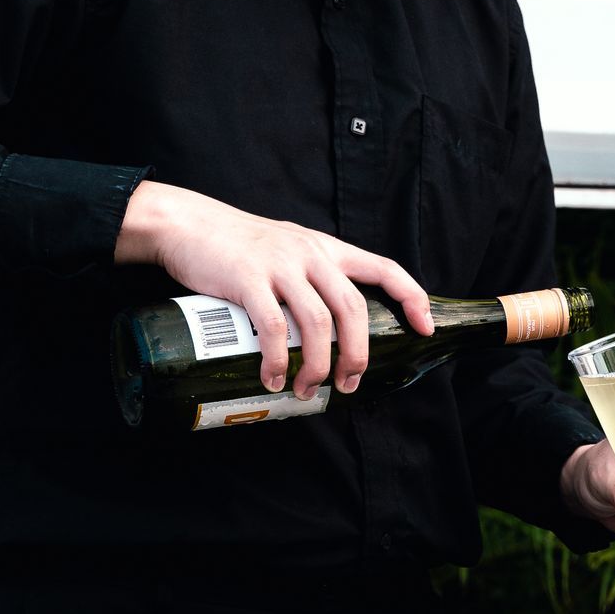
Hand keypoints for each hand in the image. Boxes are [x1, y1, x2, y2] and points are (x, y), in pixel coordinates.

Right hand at [115, 181, 431, 397]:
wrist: (189, 224)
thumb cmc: (239, 246)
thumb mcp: (288, 248)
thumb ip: (311, 276)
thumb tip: (329, 329)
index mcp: (326, 248)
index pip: (384, 267)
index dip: (411, 297)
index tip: (425, 329)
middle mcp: (310, 254)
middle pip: (352, 308)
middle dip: (357, 354)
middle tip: (347, 384)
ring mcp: (280, 265)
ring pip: (317, 323)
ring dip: (317, 365)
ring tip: (304, 389)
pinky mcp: (247, 279)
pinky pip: (273, 326)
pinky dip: (278, 359)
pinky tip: (273, 378)